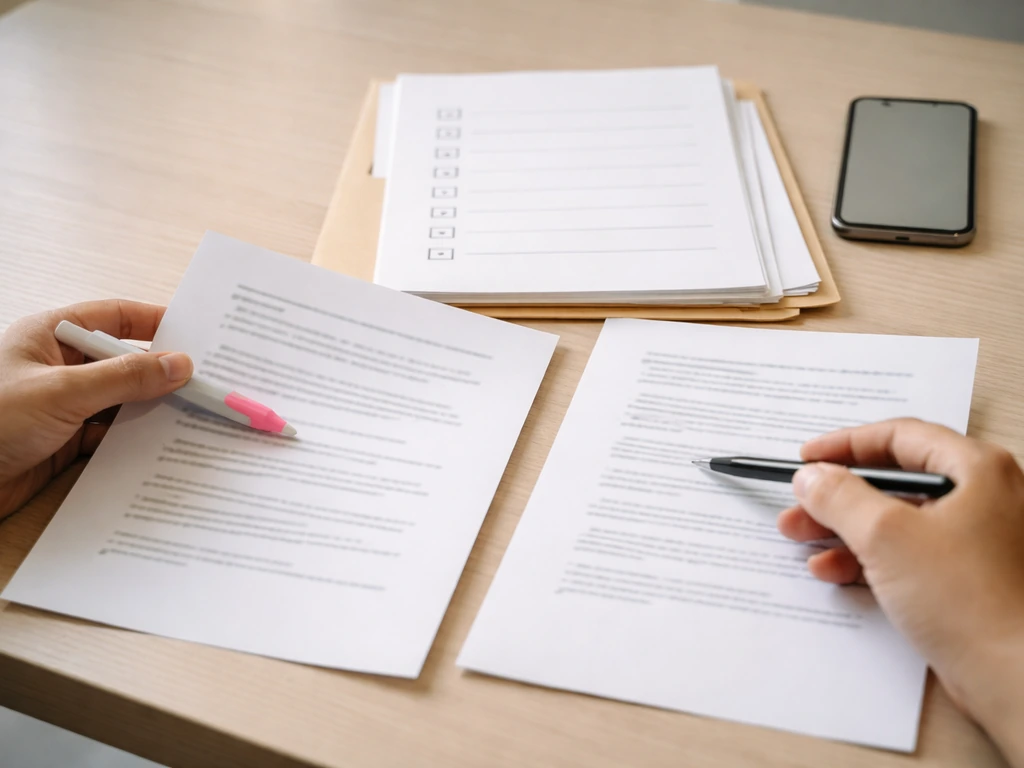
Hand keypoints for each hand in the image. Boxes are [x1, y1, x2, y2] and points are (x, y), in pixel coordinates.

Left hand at [0, 301, 192, 519]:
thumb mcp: (62, 392)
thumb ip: (124, 378)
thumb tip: (179, 364)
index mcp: (50, 336)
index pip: (115, 317)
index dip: (156, 322)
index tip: (197, 334)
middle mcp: (59, 367)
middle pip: (124, 361)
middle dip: (162, 372)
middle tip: (207, 380)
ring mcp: (63, 405)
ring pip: (122, 401)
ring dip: (152, 409)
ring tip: (196, 414)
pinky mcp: (64, 442)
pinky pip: (112, 436)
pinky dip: (136, 440)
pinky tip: (164, 445)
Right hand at [778, 418, 1023, 764]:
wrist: (1017, 680)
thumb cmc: (974, 602)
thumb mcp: (886, 536)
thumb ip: (840, 497)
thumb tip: (812, 477)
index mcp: (976, 470)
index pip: (899, 436)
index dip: (845, 445)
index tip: (808, 460)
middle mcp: (982, 498)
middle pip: (894, 481)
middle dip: (837, 496)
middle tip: (799, 507)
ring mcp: (976, 540)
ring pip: (896, 520)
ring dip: (844, 529)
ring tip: (803, 541)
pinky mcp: (967, 579)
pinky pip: (907, 555)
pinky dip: (868, 558)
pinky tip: (835, 571)